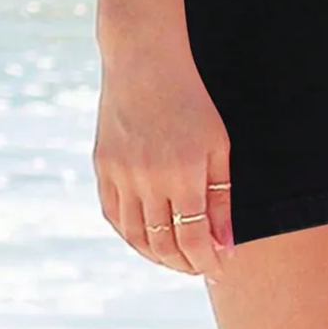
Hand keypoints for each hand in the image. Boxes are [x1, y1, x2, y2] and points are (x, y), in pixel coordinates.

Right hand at [94, 44, 233, 278]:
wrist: (145, 59)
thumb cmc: (192, 98)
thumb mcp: (219, 142)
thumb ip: (221, 196)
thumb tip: (225, 244)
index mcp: (184, 172)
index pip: (194, 237)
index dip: (207, 260)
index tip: (219, 269)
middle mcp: (149, 179)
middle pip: (164, 243)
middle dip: (185, 263)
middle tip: (200, 266)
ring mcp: (121, 174)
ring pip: (135, 236)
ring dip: (157, 255)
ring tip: (177, 258)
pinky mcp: (102, 167)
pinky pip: (114, 215)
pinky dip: (129, 235)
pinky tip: (146, 239)